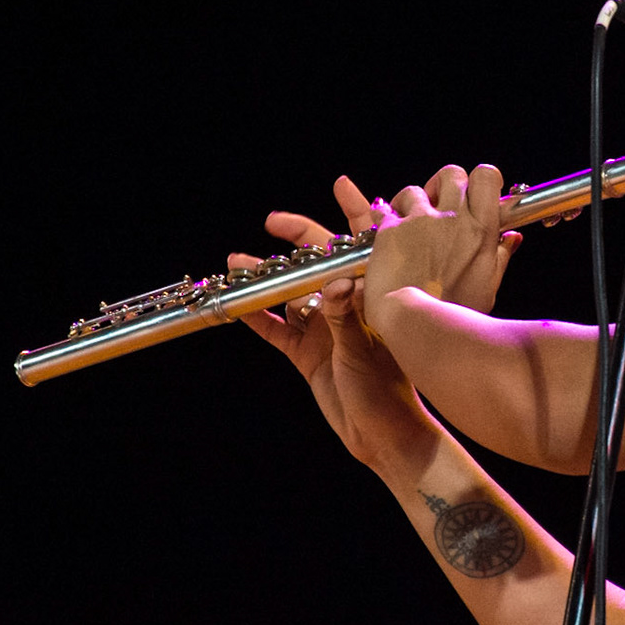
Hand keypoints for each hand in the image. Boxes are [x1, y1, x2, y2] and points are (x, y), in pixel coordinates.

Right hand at [229, 181, 436, 472]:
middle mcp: (348, 308)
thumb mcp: (366, 352)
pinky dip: (256, 318)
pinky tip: (234, 305)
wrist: (384, 437)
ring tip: (236, 261)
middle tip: (271, 220)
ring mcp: (325, 331)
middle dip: (297, 239)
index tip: (340, 186)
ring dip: (265, 279)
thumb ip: (347, 318)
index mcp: (372, 299)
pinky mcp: (306, 356)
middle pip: (317, 264)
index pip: (364, 248)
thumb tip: (335, 284)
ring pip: (290, 295)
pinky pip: (277, 331)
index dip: (356, 214)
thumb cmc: (391, 392)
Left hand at [364, 162, 524, 316]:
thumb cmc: (454, 313)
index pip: (486, 176)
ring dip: (409, 201)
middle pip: (450, 173)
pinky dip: (385, 219)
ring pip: (414, 189)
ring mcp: (421, 222)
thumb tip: (512, 237)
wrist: (416, 325)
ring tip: (406, 221)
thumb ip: (500, 256)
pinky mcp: (391, 230)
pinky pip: (385, 211)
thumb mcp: (487, 285)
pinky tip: (386, 236)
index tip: (472, 191)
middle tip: (436, 203)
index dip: (479, 178)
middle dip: (441, 185)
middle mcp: (453, 220)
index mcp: (481, 231)